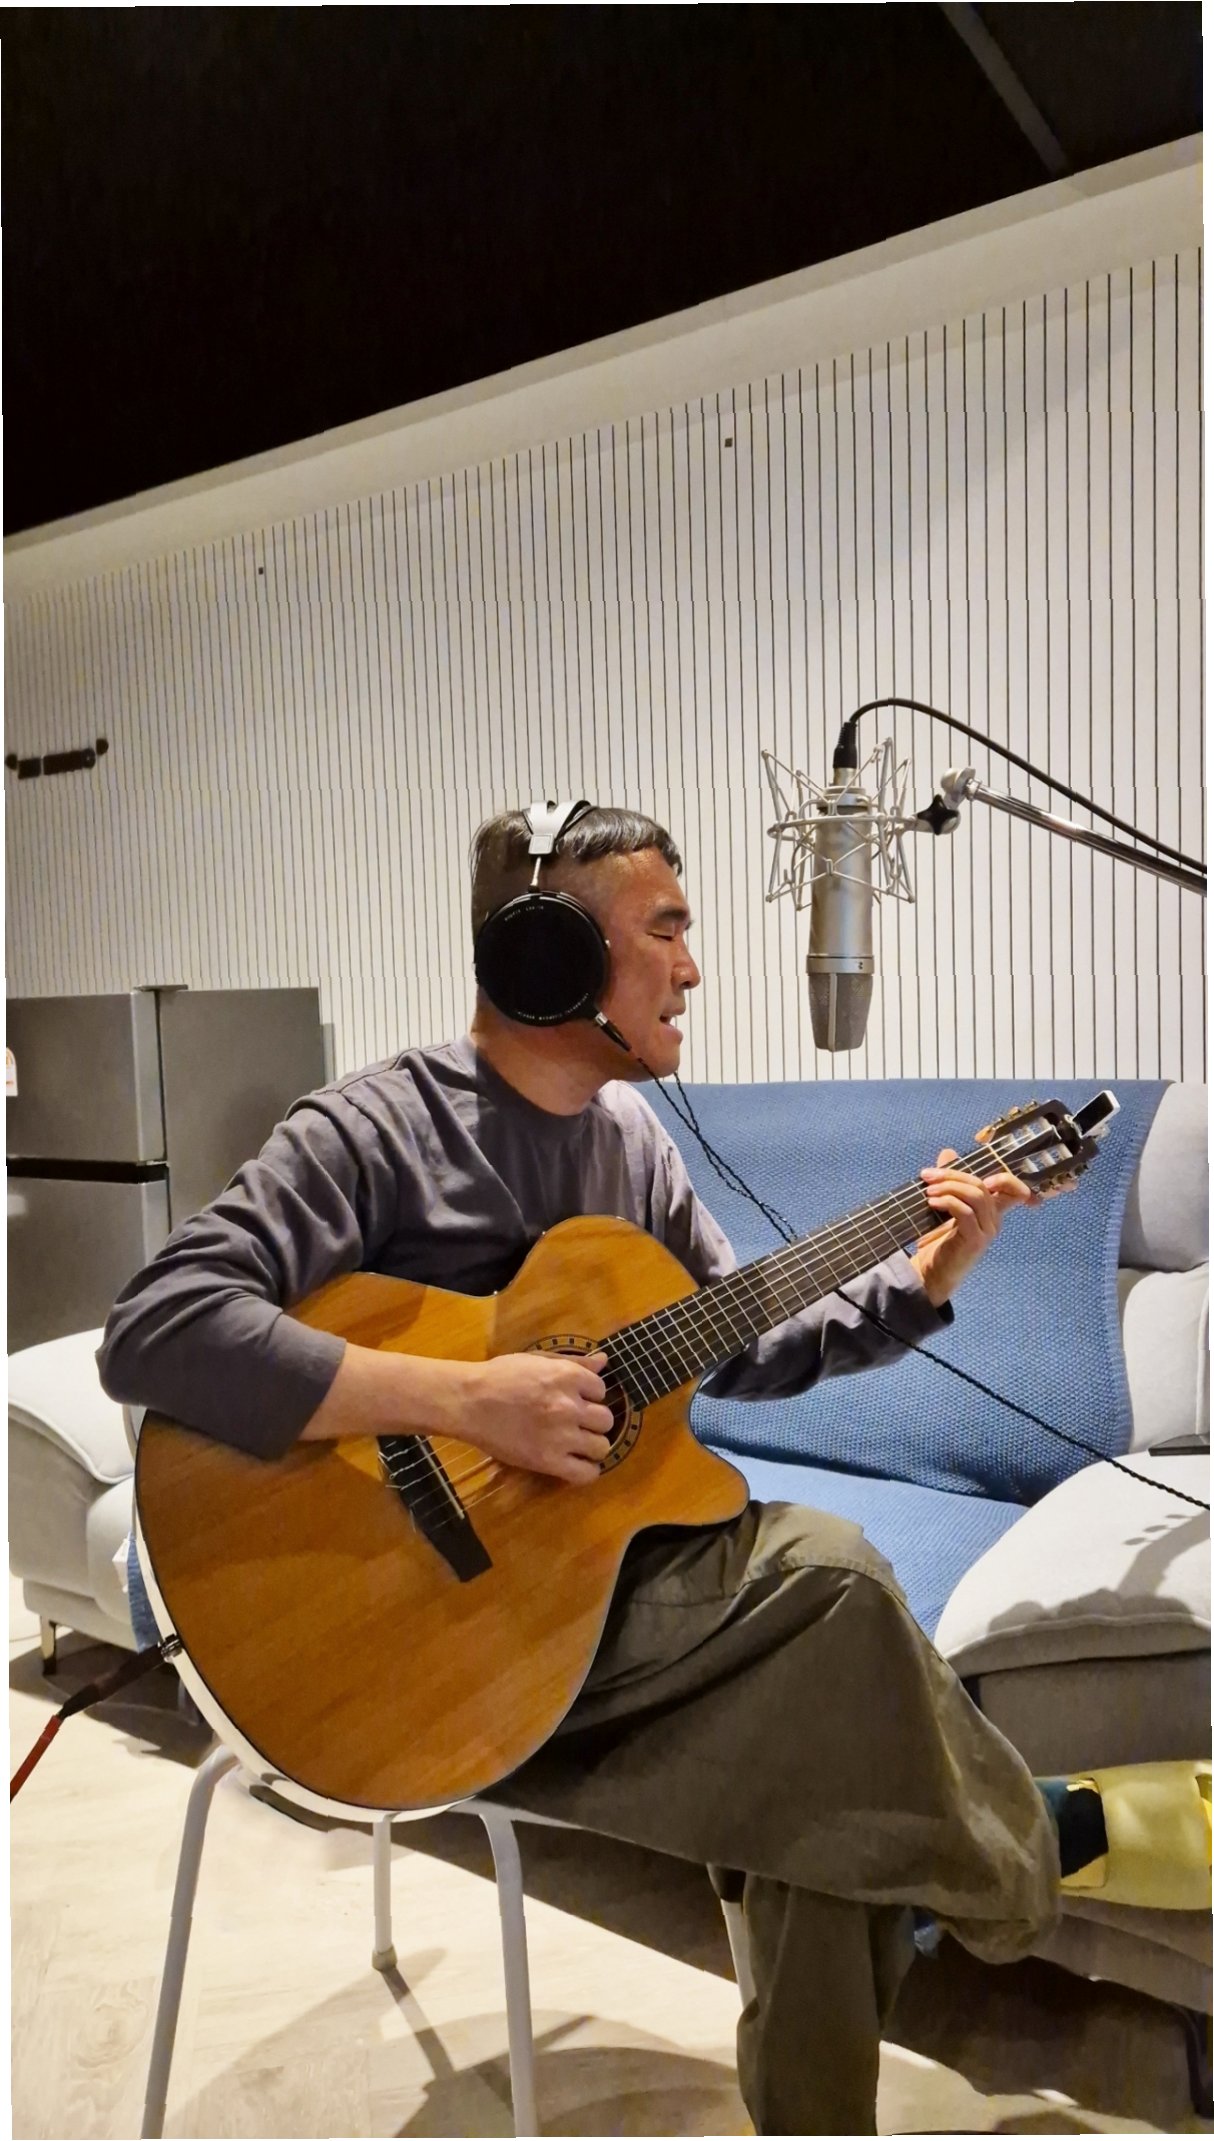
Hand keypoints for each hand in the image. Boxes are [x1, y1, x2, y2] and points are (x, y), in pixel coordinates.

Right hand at [455, 1350, 613, 1484]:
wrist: (468, 1401)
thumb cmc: (500, 1376)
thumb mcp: (538, 1360)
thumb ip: (573, 1361)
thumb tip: (603, 1361)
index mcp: (567, 1376)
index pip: (601, 1390)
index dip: (589, 1396)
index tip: (575, 1401)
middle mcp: (569, 1406)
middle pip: (606, 1420)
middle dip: (593, 1421)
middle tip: (576, 1424)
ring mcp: (561, 1435)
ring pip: (602, 1447)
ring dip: (592, 1446)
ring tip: (576, 1444)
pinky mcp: (548, 1461)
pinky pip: (586, 1473)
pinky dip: (587, 1471)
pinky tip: (576, 1464)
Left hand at [910, 1148, 1033, 1307]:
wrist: (930, 1273)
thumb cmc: (938, 1241)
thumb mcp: (943, 1206)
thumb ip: (949, 1181)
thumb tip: (948, 1152)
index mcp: (991, 1211)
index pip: (1014, 1191)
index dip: (1007, 1178)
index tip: (979, 1172)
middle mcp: (994, 1220)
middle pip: (982, 1185)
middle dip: (953, 1174)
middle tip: (928, 1176)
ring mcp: (987, 1231)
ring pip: (976, 1195)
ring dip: (949, 1187)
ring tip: (928, 1191)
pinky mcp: (975, 1240)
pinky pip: (965, 1212)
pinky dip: (947, 1202)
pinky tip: (932, 1203)